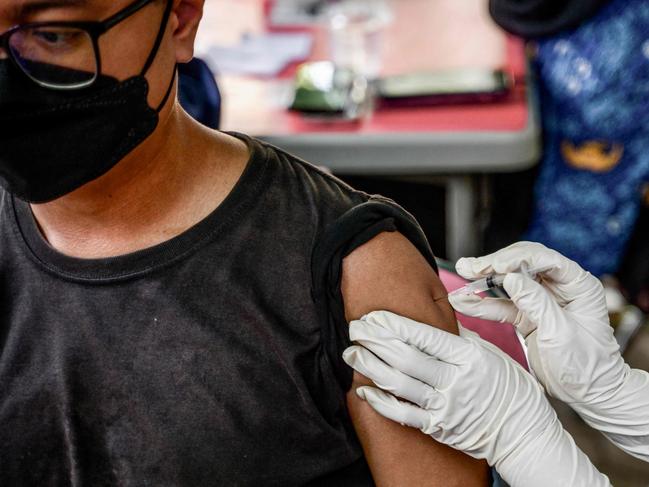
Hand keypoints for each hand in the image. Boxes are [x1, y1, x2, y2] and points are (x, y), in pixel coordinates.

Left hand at [343, 311, 608, 486]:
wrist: (523, 433)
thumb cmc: (511, 389)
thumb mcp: (492, 354)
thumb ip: (461, 337)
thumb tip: (437, 318)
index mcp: (469, 357)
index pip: (423, 337)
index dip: (393, 325)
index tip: (373, 316)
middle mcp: (455, 381)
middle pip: (405, 357)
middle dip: (374, 341)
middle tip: (354, 329)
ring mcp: (445, 406)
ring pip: (399, 384)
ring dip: (370, 367)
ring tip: (352, 354)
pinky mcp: (438, 427)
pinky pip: (403, 415)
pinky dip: (380, 402)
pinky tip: (364, 390)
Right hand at [450, 241, 648, 460]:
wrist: (588, 394)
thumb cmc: (586, 366)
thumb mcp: (560, 333)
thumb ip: (536, 303)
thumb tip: (510, 278)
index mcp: (577, 285)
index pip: (544, 259)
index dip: (516, 259)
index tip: (493, 266)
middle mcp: (559, 287)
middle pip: (521, 265)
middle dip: (493, 265)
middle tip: (469, 267)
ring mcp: (541, 300)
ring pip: (508, 282)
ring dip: (483, 280)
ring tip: (461, 275)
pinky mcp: (526, 315)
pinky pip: (501, 305)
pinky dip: (482, 304)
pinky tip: (463, 302)